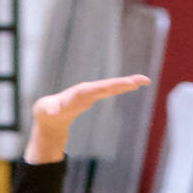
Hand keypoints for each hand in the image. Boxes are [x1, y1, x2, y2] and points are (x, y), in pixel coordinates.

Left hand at [26, 76, 150, 163]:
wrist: (49, 111)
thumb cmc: (48, 112)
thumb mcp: (47, 112)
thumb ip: (50, 110)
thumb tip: (52, 111)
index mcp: (79, 93)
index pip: (98, 89)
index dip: (111, 86)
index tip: (126, 84)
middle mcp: (88, 90)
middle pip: (109, 85)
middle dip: (124, 82)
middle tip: (143, 80)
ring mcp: (93, 92)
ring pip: (113, 86)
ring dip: (128, 83)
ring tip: (145, 80)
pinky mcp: (96, 95)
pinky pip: (112, 90)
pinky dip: (124, 86)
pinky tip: (136, 84)